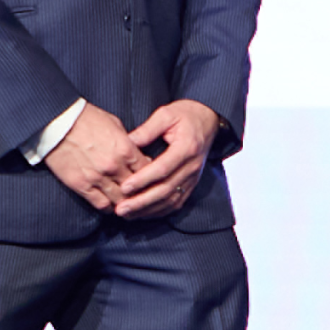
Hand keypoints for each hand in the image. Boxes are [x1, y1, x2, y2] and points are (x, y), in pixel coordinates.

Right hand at [38, 103, 147, 211]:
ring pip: (120, 201)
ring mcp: (97, 177)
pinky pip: (100, 204)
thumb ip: (128, 142)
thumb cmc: (86, 119)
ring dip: (125, 203)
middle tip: (141, 196)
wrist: (58, 121)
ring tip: (127, 204)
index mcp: (126, 149)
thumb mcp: (115, 124)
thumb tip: (138, 154)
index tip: (150, 179)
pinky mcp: (81, 185)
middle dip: (141, 193)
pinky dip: (108, 207)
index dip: (151, 177)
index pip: (148, 171)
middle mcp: (114, 166)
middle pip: (136, 189)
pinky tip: (110, 204)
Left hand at [105, 98, 222, 219]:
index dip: (143, 180)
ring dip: (148, 210)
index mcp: (186, 147)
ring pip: (171, 200)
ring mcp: (193, 177)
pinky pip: (177, 202)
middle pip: (166, 190)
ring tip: (128, 214)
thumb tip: (126, 143)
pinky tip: (143, 213)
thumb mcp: (166, 114)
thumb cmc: (186, 115)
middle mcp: (192, 166)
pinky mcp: (192, 183)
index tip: (124, 187)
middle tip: (121, 209)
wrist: (209, 119)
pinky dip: (160, 210)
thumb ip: (147, 129)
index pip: (163, 168)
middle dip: (142, 202)